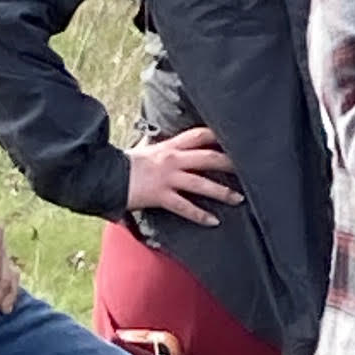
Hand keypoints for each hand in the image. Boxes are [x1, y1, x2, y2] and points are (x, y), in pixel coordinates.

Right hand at [126, 127, 242, 223]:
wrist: (104, 176)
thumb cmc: (125, 164)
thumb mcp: (142, 148)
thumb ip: (153, 142)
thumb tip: (153, 134)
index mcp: (169, 146)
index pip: (199, 135)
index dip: (219, 135)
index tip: (237, 137)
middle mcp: (172, 160)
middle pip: (208, 157)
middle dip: (230, 163)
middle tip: (250, 169)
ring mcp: (167, 178)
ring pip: (201, 183)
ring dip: (223, 192)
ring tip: (239, 199)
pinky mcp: (160, 196)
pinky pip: (185, 207)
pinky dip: (200, 215)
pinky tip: (214, 221)